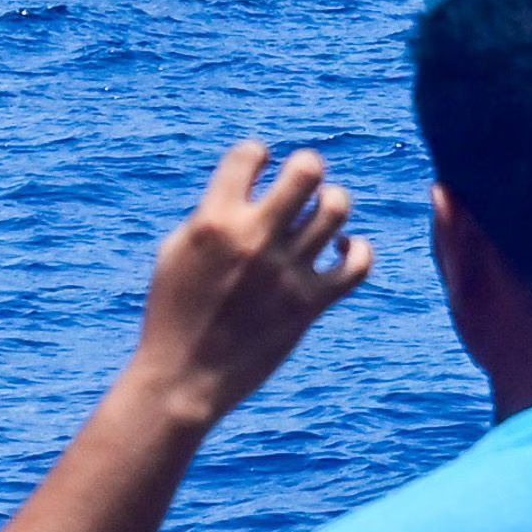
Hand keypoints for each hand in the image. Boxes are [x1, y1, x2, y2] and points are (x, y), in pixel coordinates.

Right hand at [122, 143, 375, 431]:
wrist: (183, 379)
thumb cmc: (173, 313)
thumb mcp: (176, 252)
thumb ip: (212, 213)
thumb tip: (252, 186)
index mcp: (214, 222)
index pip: (250, 153)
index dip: (257, 155)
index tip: (256, 171)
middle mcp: (254, 239)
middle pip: (307, 170)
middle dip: (308, 166)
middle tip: (301, 182)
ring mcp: (286, 272)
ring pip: (336, 208)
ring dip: (332, 202)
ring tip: (321, 214)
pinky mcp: (310, 304)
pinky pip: (359, 264)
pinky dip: (358, 250)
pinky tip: (341, 249)